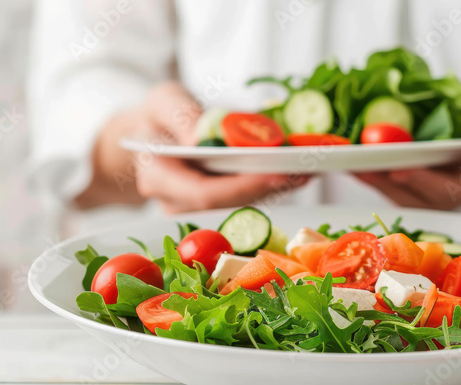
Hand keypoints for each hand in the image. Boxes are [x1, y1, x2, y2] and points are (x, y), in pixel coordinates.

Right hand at [78, 81, 309, 211]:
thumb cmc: (156, 116)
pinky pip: (246, 196)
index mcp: (159, 178)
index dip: (243, 187)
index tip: (277, 172)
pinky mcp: (216, 204)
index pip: (205, 194)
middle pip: (231, 203)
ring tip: (310, 167)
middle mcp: (177, 202)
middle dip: (270, 187)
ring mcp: (197, 207)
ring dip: (278, 187)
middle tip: (306, 169)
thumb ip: (179, 115)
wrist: (151, 134)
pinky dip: (273, 182)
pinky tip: (298, 169)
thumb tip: (202, 136)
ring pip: (243, 202)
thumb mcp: (163, 101)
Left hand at [355, 69, 460, 209]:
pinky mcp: (437, 177)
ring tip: (351, 164)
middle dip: (391, 185)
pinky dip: (382, 175)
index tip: (398, 171)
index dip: (427, 184)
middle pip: (427, 199)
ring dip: (380, 183)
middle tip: (361, 168)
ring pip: (413, 196)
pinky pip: (407, 184)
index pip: (458, 190)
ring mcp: (454, 184)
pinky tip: (359, 161)